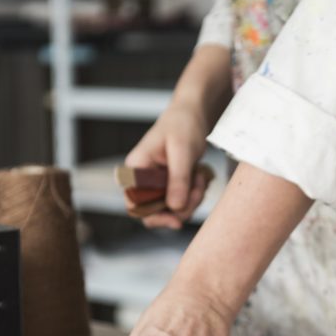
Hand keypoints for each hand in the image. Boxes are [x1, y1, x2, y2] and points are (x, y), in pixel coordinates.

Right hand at [124, 103, 212, 229]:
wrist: (192, 115)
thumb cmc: (183, 125)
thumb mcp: (183, 151)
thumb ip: (178, 179)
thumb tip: (174, 207)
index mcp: (136, 169)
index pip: (135, 204)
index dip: (153, 216)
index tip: (176, 220)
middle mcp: (142, 179)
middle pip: (156, 211)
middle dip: (181, 206)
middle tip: (199, 190)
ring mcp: (156, 184)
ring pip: (172, 209)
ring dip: (192, 199)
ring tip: (200, 178)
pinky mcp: (170, 185)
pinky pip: (182, 202)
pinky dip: (195, 195)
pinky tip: (200, 177)